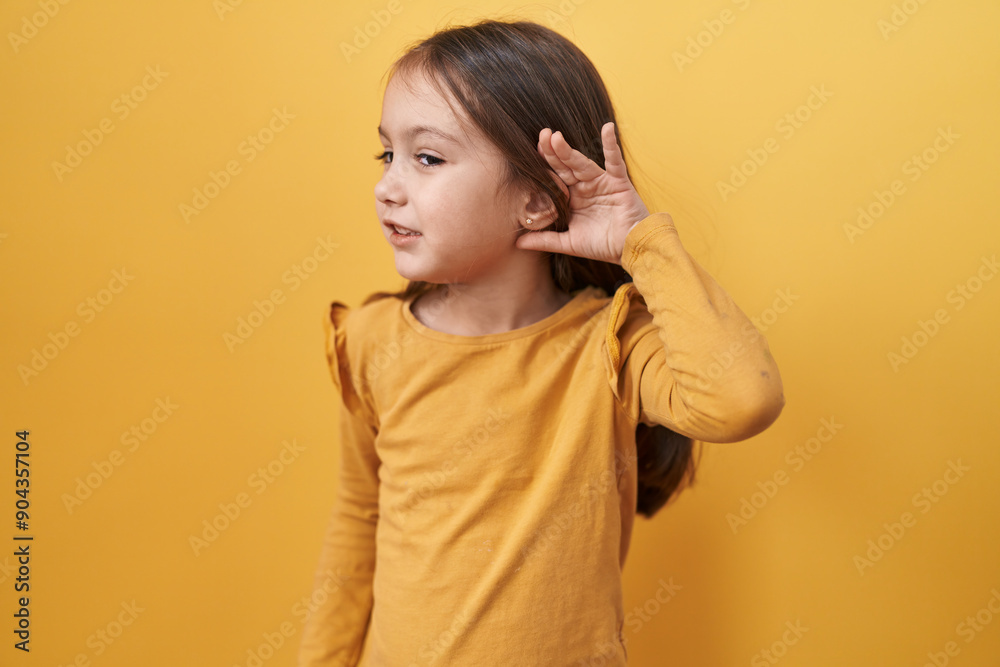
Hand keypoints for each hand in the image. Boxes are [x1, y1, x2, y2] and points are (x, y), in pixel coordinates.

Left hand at [515, 121, 651, 264]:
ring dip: (568, 151)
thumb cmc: (603, 246)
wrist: (630, 249)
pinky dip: (611, 145)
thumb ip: (545, 240)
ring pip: (581, 163)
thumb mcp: (569, 243)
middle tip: (540, 136)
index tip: (527, 155)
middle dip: (552, 152)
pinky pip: (614, 161)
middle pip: (564, 166)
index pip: (554, 179)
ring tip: (555, 137)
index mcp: (572, 199)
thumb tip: (517, 243)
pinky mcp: (618, 181)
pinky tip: (606, 128)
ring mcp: (601, 182)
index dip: (543, 167)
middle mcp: (585, 187)